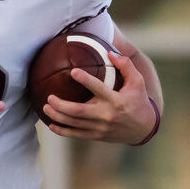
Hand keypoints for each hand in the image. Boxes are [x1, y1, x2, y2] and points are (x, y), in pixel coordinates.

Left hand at [41, 36, 157, 142]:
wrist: (144, 129)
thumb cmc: (138, 101)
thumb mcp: (138, 82)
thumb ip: (125, 65)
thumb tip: (109, 52)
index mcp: (116, 100)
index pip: (99, 89)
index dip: (86, 80)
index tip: (73, 72)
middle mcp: (107, 115)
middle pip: (79, 111)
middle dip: (61, 105)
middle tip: (49, 96)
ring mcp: (101, 128)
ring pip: (74, 124)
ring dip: (57, 116)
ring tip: (45, 106)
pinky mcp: (97, 136)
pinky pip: (76, 134)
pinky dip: (63, 131)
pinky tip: (51, 124)